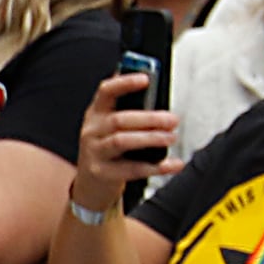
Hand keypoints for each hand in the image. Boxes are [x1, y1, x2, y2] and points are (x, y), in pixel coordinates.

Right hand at [72, 70, 176, 201]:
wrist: (91, 184)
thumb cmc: (108, 150)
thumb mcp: (110, 127)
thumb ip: (130, 111)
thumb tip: (157, 98)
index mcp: (96, 113)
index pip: (106, 92)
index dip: (125, 83)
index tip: (146, 79)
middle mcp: (92, 131)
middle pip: (119, 119)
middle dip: (149, 118)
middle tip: (172, 120)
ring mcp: (95, 153)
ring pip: (122, 141)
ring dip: (151, 138)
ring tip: (171, 137)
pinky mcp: (102, 173)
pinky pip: (131, 169)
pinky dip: (155, 166)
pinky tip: (171, 164)